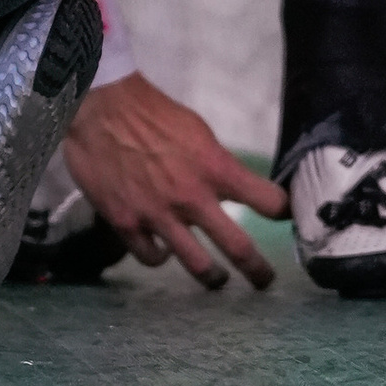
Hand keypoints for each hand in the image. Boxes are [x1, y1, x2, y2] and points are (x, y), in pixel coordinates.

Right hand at [63, 75, 286, 289]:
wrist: (98, 103)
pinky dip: (159, 256)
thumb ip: (214, 164)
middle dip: (259, 271)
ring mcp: (159, 215)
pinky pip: (152, 257)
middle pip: (240, 250)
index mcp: (214, 167)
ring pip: (199, 267)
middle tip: (265, 281)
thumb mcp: (196, 130)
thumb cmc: (149, 110)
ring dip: (213, 278)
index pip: (267, 201)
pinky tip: (160, 250)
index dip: (283, 212)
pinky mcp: (127, 223)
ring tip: (216, 280)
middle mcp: (192, 197)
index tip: (287, 219)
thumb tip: (230, 186)